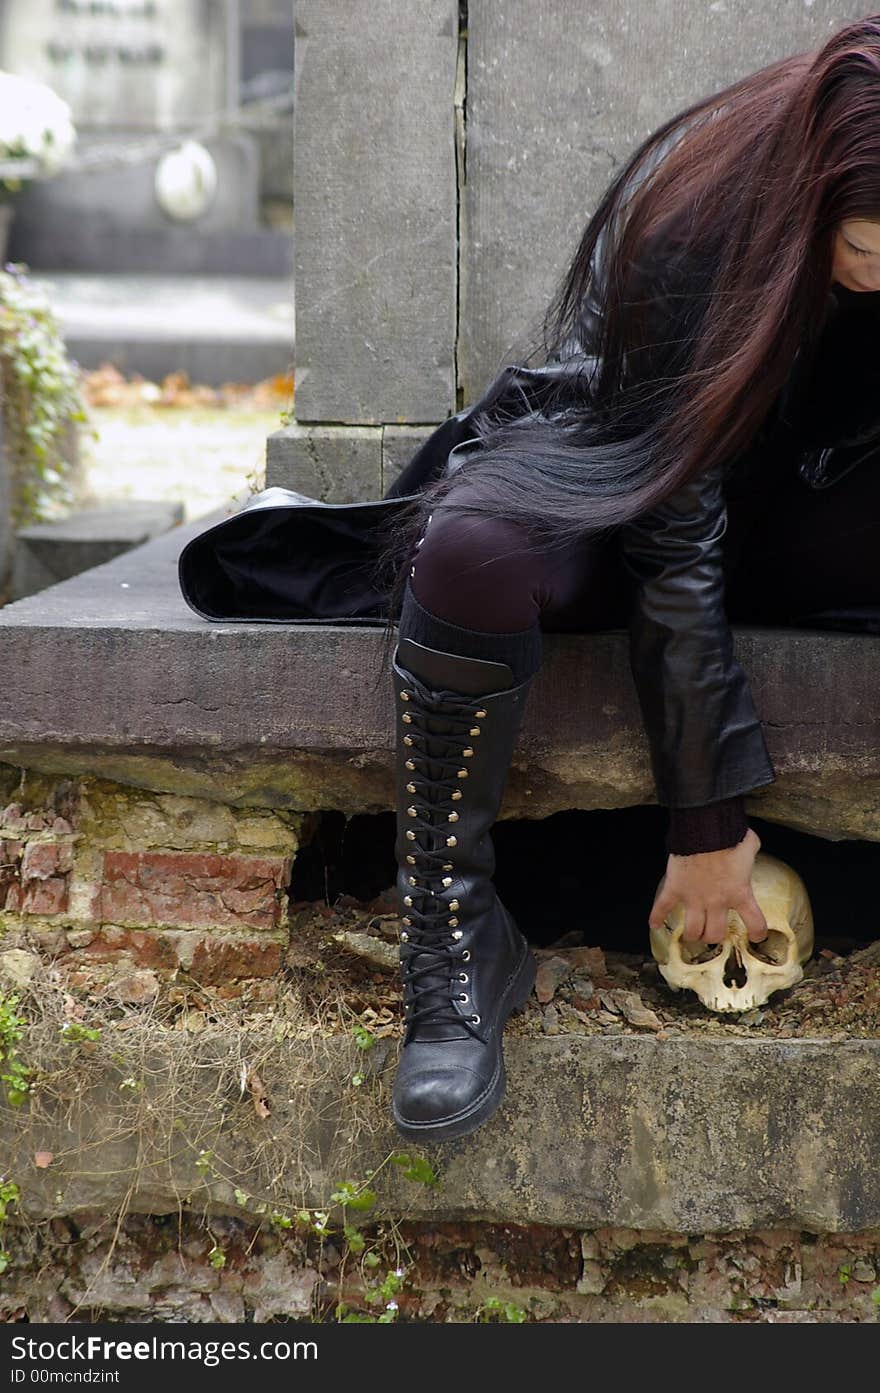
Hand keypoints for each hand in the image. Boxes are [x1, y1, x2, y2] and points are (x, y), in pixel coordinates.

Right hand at [648, 827, 767, 945]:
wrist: (704, 828)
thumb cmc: (728, 835)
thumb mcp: (749, 846)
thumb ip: (750, 852)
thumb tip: (749, 845)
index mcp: (739, 892)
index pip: (755, 922)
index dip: (757, 933)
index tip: (756, 936)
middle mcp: (717, 901)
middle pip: (715, 934)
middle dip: (713, 936)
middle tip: (712, 931)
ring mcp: (694, 897)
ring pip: (692, 929)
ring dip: (692, 934)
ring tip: (691, 933)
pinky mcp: (675, 888)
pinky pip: (663, 907)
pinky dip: (657, 916)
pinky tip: (655, 924)